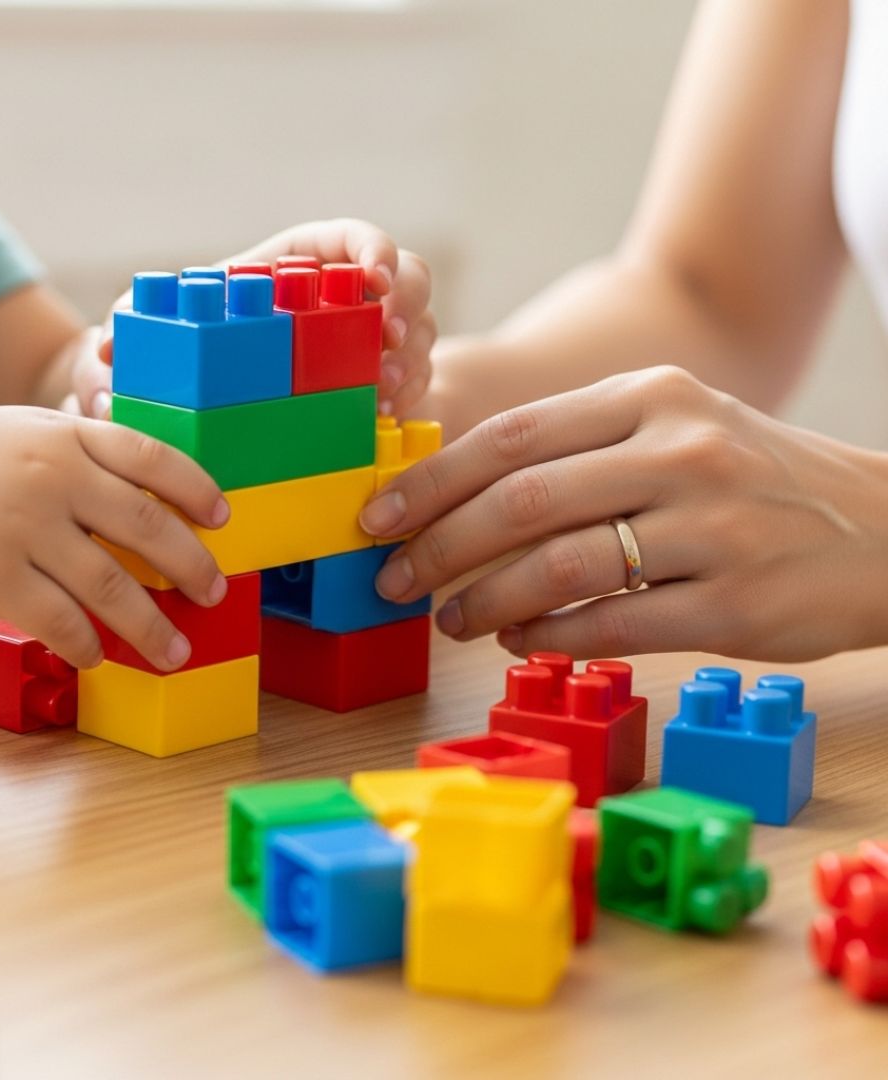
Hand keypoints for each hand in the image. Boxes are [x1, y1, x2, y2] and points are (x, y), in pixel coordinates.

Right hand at [0, 408, 228, 669]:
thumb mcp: (24, 434)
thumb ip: (83, 457)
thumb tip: (150, 504)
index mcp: (65, 438)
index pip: (151, 458)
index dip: (197, 489)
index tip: (223, 519)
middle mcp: (52, 478)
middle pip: (147, 527)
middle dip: (192, 567)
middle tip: (214, 594)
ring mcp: (22, 527)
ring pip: (111, 587)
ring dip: (152, 627)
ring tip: (175, 651)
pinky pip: (58, 621)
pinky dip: (87, 645)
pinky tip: (98, 656)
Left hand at [70, 218, 434, 418]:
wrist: (206, 403)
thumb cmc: (182, 352)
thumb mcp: (154, 335)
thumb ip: (130, 332)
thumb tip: (106, 353)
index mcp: (299, 265)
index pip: (353, 239)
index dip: (374, 250)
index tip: (374, 277)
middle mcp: (344, 300)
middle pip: (407, 283)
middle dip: (405, 309)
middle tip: (385, 341)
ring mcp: (368, 345)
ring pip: (418, 336)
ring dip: (408, 362)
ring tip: (381, 393)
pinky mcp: (378, 389)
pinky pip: (414, 386)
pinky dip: (404, 401)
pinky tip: (379, 420)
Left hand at [358, 366, 887, 660]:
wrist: (887, 529)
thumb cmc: (755, 478)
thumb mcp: (677, 428)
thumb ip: (579, 451)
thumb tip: (466, 502)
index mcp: (651, 396)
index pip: (511, 437)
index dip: (431, 482)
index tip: (378, 517)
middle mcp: (679, 450)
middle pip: (521, 500)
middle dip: (438, 547)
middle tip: (395, 581)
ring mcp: (711, 527)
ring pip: (558, 566)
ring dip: (484, 600)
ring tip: (450, 620)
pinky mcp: (734, 602)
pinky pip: (611, 624)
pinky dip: (549, 636)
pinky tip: (520, 639)